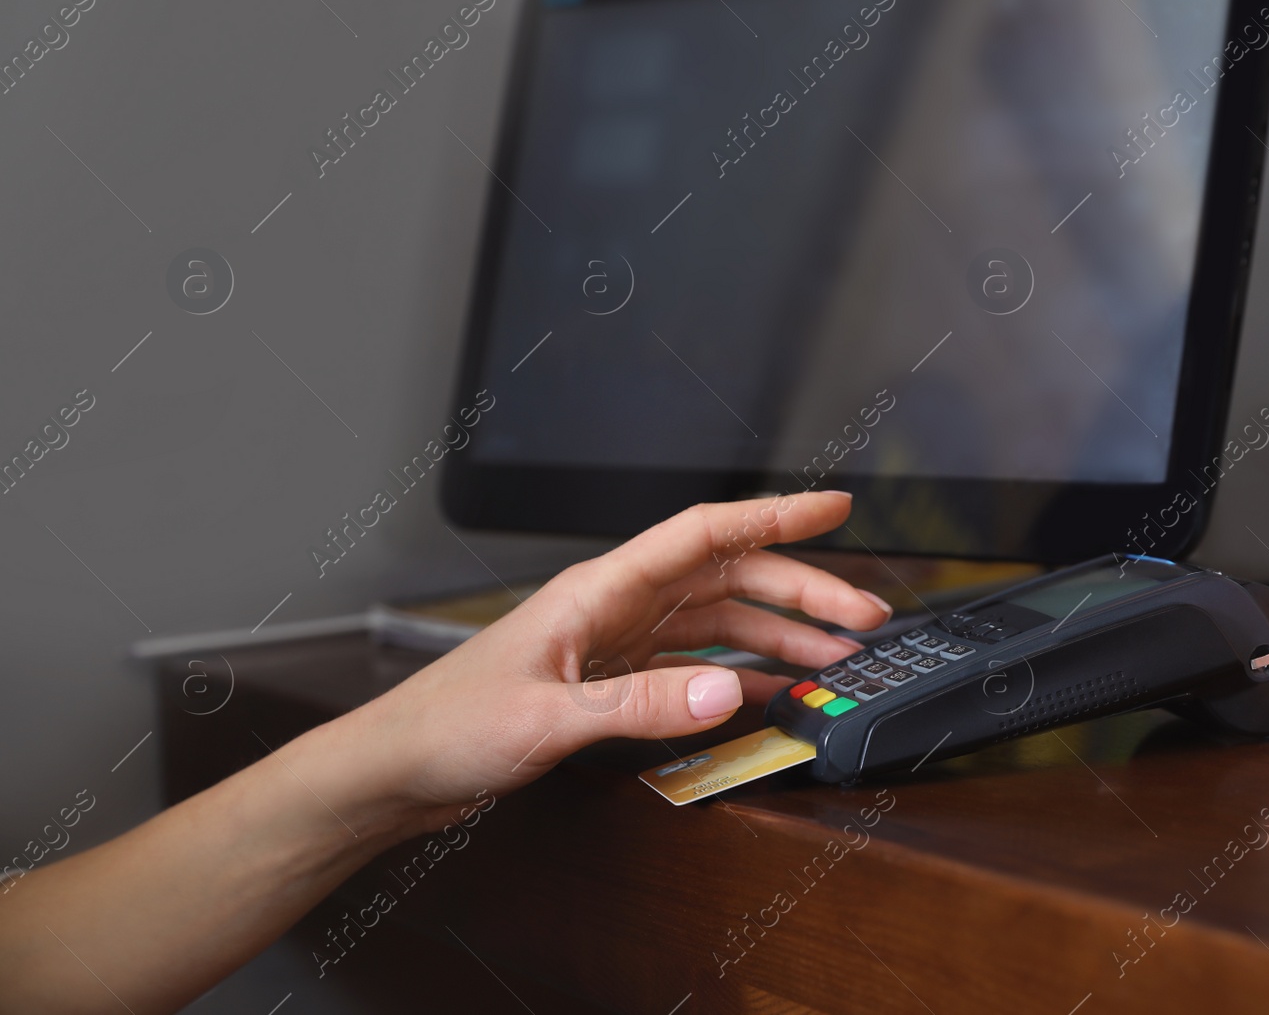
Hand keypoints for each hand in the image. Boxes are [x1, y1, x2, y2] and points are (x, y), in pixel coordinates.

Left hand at [336, 492, 890, 833]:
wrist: (397, 767)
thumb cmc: (449, 726)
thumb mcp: (547, 718)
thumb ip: (640, 705)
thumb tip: (728, 690)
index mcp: (600, 590)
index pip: (705, 534)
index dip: (776, 515)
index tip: (835, 508)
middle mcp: (616, 605)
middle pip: (728, 578)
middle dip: (801, 591)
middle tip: (863, 619)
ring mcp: (616, 641)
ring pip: (718, 621)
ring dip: (778, 636)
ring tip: (835, 661)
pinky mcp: (610, 680)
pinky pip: (693, 664)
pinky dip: (738, 675)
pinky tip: (771, 692)